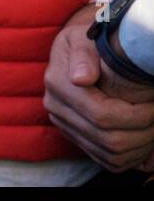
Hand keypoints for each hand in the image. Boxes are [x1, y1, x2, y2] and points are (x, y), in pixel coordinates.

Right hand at [41, 2, 153, 172]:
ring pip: (112, 156)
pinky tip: (143, 138)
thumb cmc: (88, 42)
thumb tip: (80, 78)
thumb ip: (83, 55)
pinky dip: (133, 156)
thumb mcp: (84, 38)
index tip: (153, 103)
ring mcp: (64, 125)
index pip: (102, 115)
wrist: (77, 52)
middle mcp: (56, 107)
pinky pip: (109, 162)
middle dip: (144, 133)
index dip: (137, 116)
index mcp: (57, 84)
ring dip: (142, 146)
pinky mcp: (75, 137)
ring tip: (153, 127)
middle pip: (109, 140)